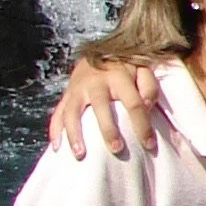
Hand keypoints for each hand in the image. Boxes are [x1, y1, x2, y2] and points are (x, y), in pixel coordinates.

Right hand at [48, 59, 162, 158]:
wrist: (98, 52)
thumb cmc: (126, 68)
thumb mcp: (143, 70)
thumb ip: (149, 88)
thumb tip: (147, 106)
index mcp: (119, 77)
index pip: (133, 103)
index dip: (142, 125)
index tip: (149, 145)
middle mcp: (95, 83)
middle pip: (101, 108)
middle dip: (108, 130)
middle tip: (116, 150)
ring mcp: (77, 89)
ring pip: (72, 113)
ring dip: (75, 134)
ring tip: (80, 154)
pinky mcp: (66, 95)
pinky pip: (57, 113)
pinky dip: (55, 131)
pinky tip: (57, 148)